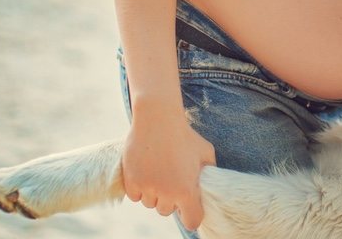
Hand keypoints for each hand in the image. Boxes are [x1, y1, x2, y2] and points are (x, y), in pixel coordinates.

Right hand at [122, 101, 215, 230]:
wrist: (158, 120)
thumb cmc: (185, 135)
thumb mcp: (206, 152)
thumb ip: (209, 172)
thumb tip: (209, 185)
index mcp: (187, 191)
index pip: (191, 221)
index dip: (191, 216)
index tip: (188, 207)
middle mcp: (166, 194)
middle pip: (167, 211)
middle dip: (170, 200)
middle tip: (172, 180)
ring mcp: (147, 188)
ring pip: (150, 204)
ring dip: (154, 194)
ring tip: (159, 172)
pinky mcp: (131, 181)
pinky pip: (135, 196)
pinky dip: (139, 189)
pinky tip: (146, 172)